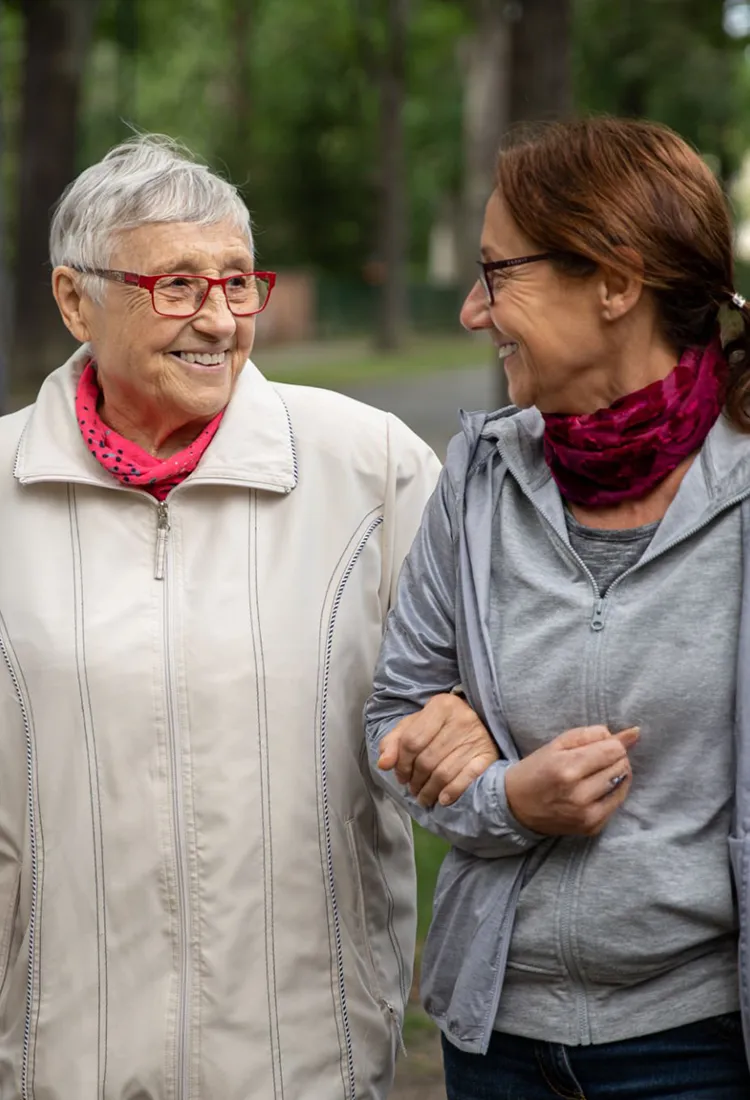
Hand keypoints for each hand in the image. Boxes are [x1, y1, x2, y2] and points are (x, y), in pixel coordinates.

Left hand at [377, 693, 499, 807]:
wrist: (484, 723)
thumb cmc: (443, 725)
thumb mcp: (416, 725)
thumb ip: (395, 741)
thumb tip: (383, 763)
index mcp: (440, 706)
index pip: (411, 741)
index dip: (401, 763)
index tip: (400, 776)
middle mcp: (460, 718)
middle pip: (426, 760)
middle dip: (415, 781)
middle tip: (413, 789)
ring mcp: (477, 737)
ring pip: (443, 773)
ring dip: (429, 791)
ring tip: (424, 797)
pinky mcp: (488, 755)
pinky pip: (466, 779)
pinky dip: (451, 792)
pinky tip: (443, 799)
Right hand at [504, 724, 639, 836]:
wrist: (515, 807)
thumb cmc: (536, 769)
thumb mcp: (557, 744)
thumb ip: (593, 734)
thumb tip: (633, 733)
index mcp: (567, 768)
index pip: (613, 750)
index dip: (611, 743)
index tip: (599, 745)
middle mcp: (579, 794)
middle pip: (621, 765)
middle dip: (613, 757)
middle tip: (595, 759)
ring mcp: (587, 814)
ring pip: (623, 783)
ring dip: (615, 773)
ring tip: (596, 772)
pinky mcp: (592, 827)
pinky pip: (618, 802)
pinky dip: (613, 791)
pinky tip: (597, 787)